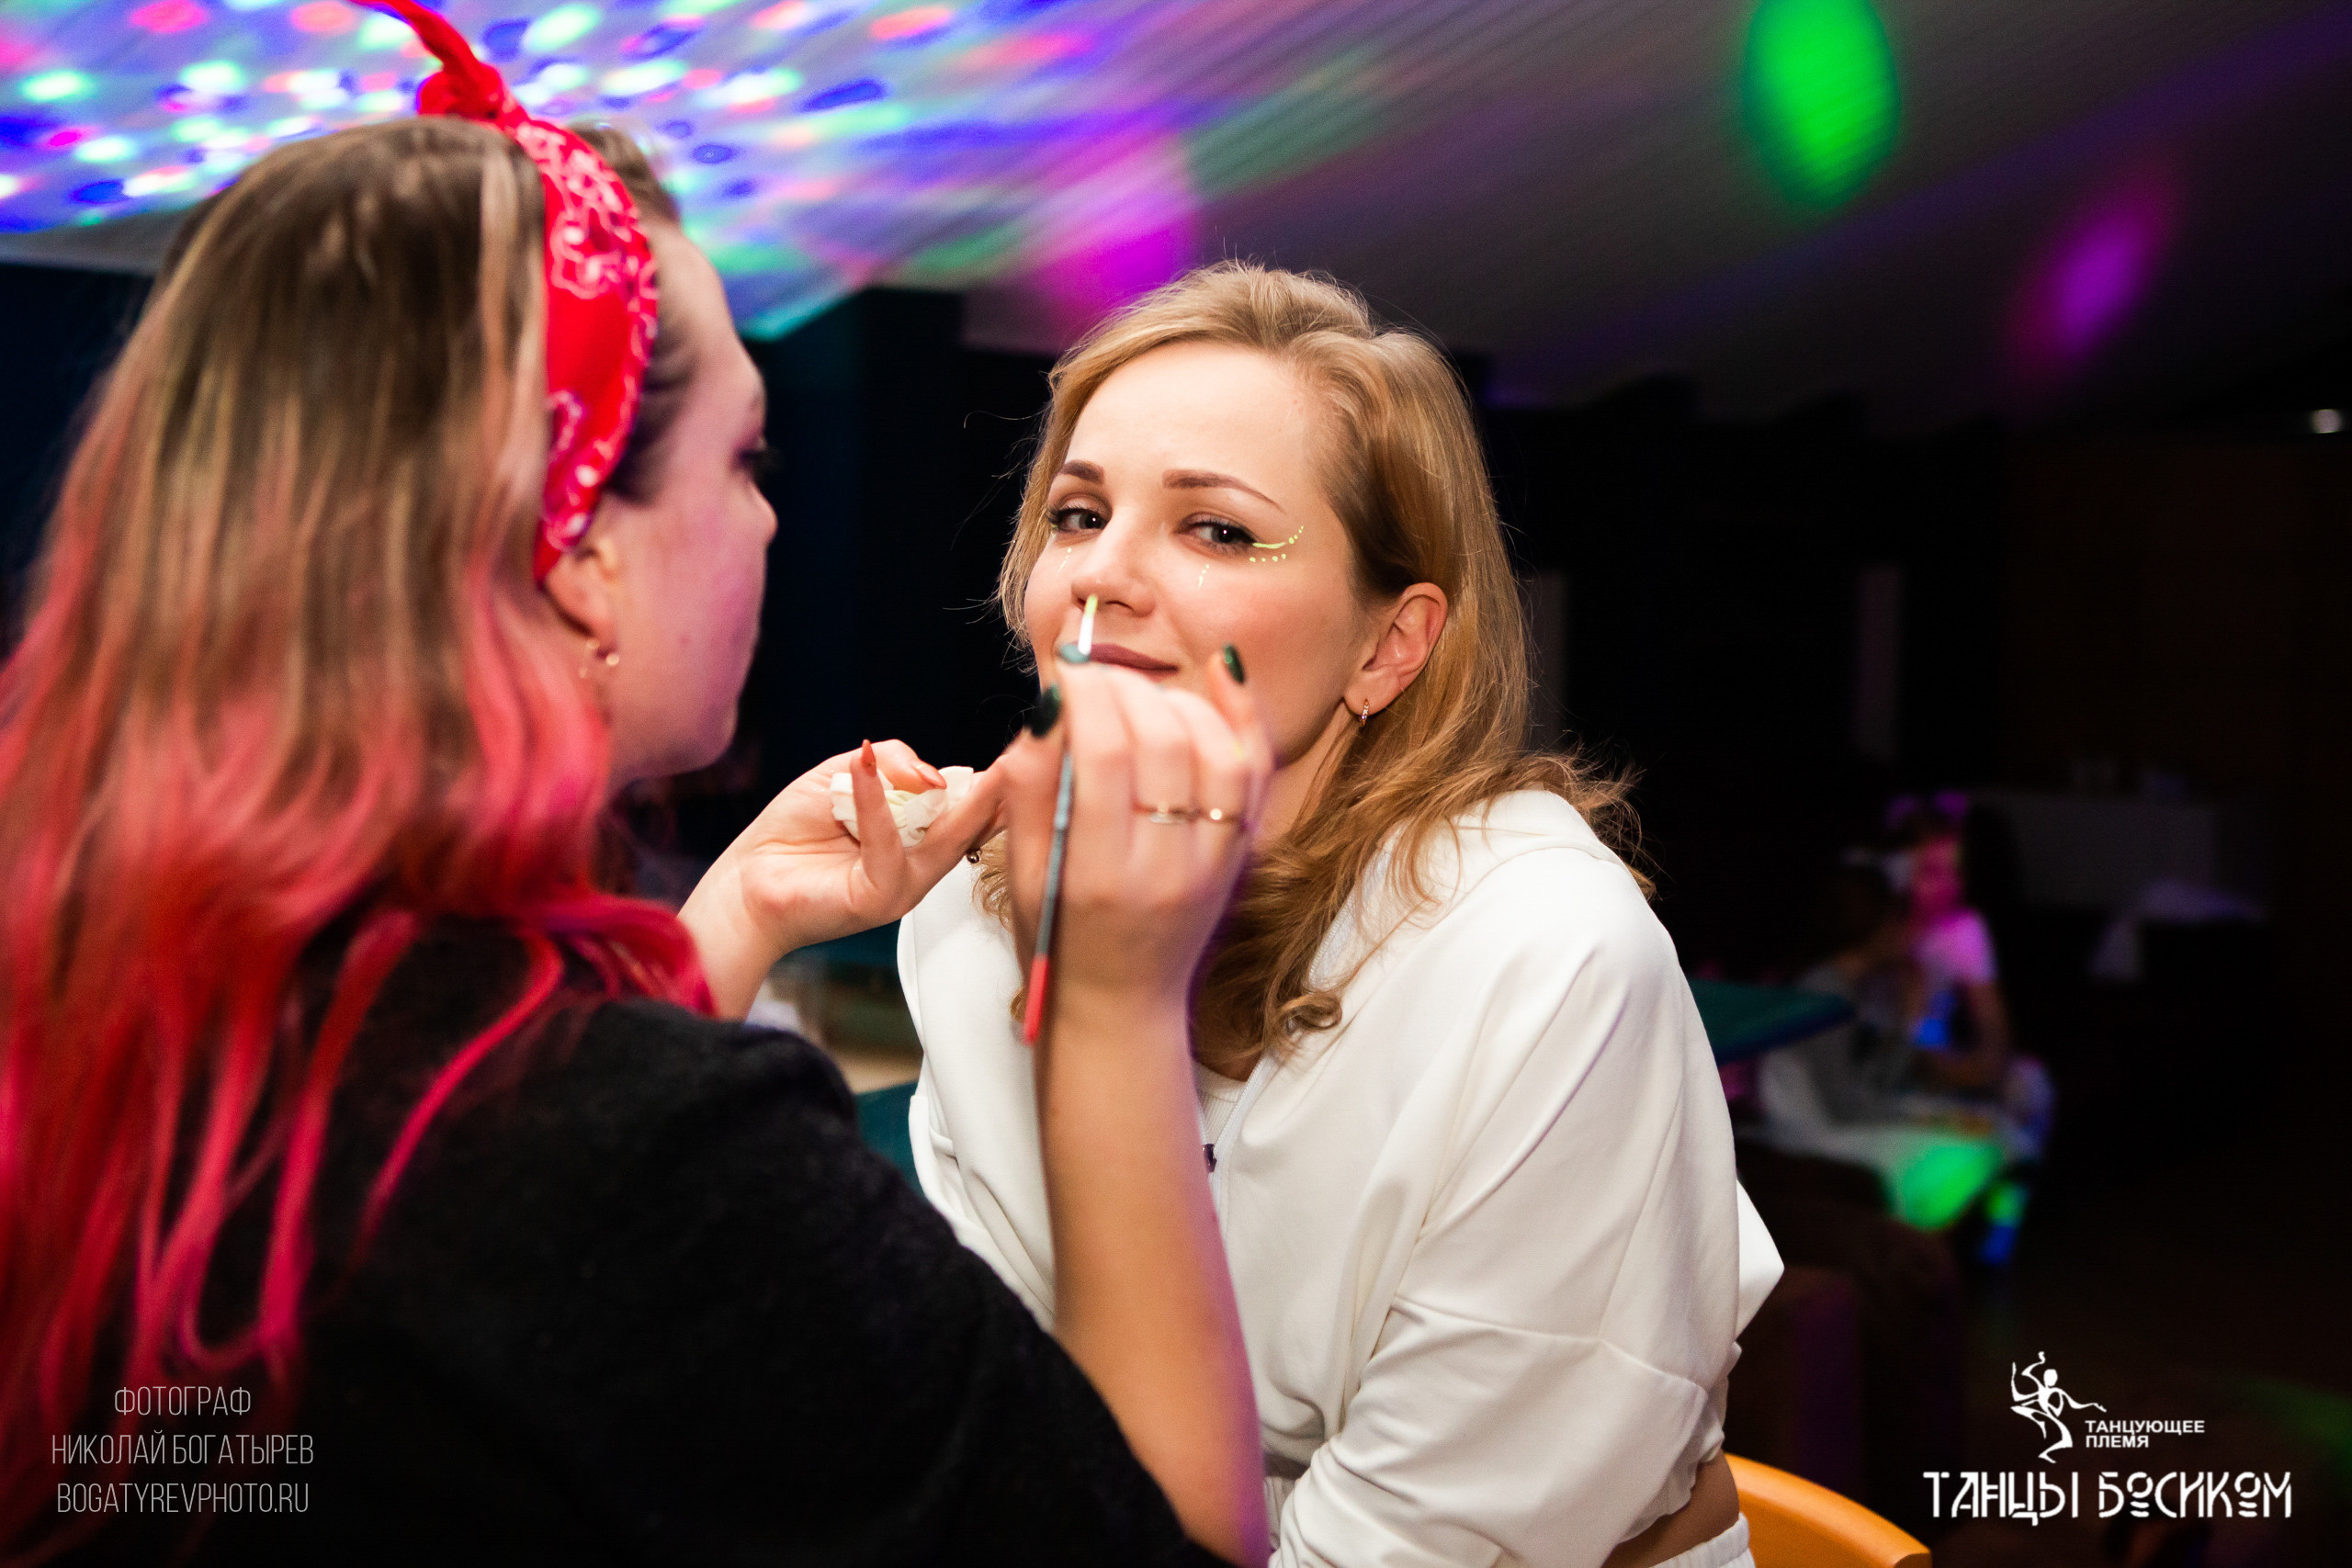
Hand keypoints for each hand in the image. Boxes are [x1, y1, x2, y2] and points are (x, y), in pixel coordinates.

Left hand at [680, 739, 1003, 1016]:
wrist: (744, 885)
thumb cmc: (788, 836)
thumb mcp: (840, 778)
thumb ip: (888, 764)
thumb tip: (930, 774)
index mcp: (914, 839)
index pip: (966, 810)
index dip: (991, 784)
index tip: (1019, 756)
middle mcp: (917, 865)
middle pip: (970, 827)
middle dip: (998, 794)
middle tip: (1024, 763)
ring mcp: (903, 886)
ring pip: (943, 839)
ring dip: (965, 802)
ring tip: (989, 773)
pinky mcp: (878, 898)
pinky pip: (888, 847)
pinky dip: (876, 804)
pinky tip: (864, 770)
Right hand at [998, 658, 1272, 1025]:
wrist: (1122, 1004)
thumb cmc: (1060, 938)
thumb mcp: (1023, 874)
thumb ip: (1028, 789)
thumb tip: (1047, 706)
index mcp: (1098, 875)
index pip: (1102, 758)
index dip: (1086, 696)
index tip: (1067, 670)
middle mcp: (1164, 868)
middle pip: (1163, 744)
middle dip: (1126, 689)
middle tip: (1097, 676)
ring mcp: (1212, 863)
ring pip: (1218, 752)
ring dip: (1179, 700)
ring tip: (1140, 694)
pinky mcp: (1240, 855)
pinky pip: (1255, 772)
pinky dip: (1243, 714)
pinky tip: (1222, 670)